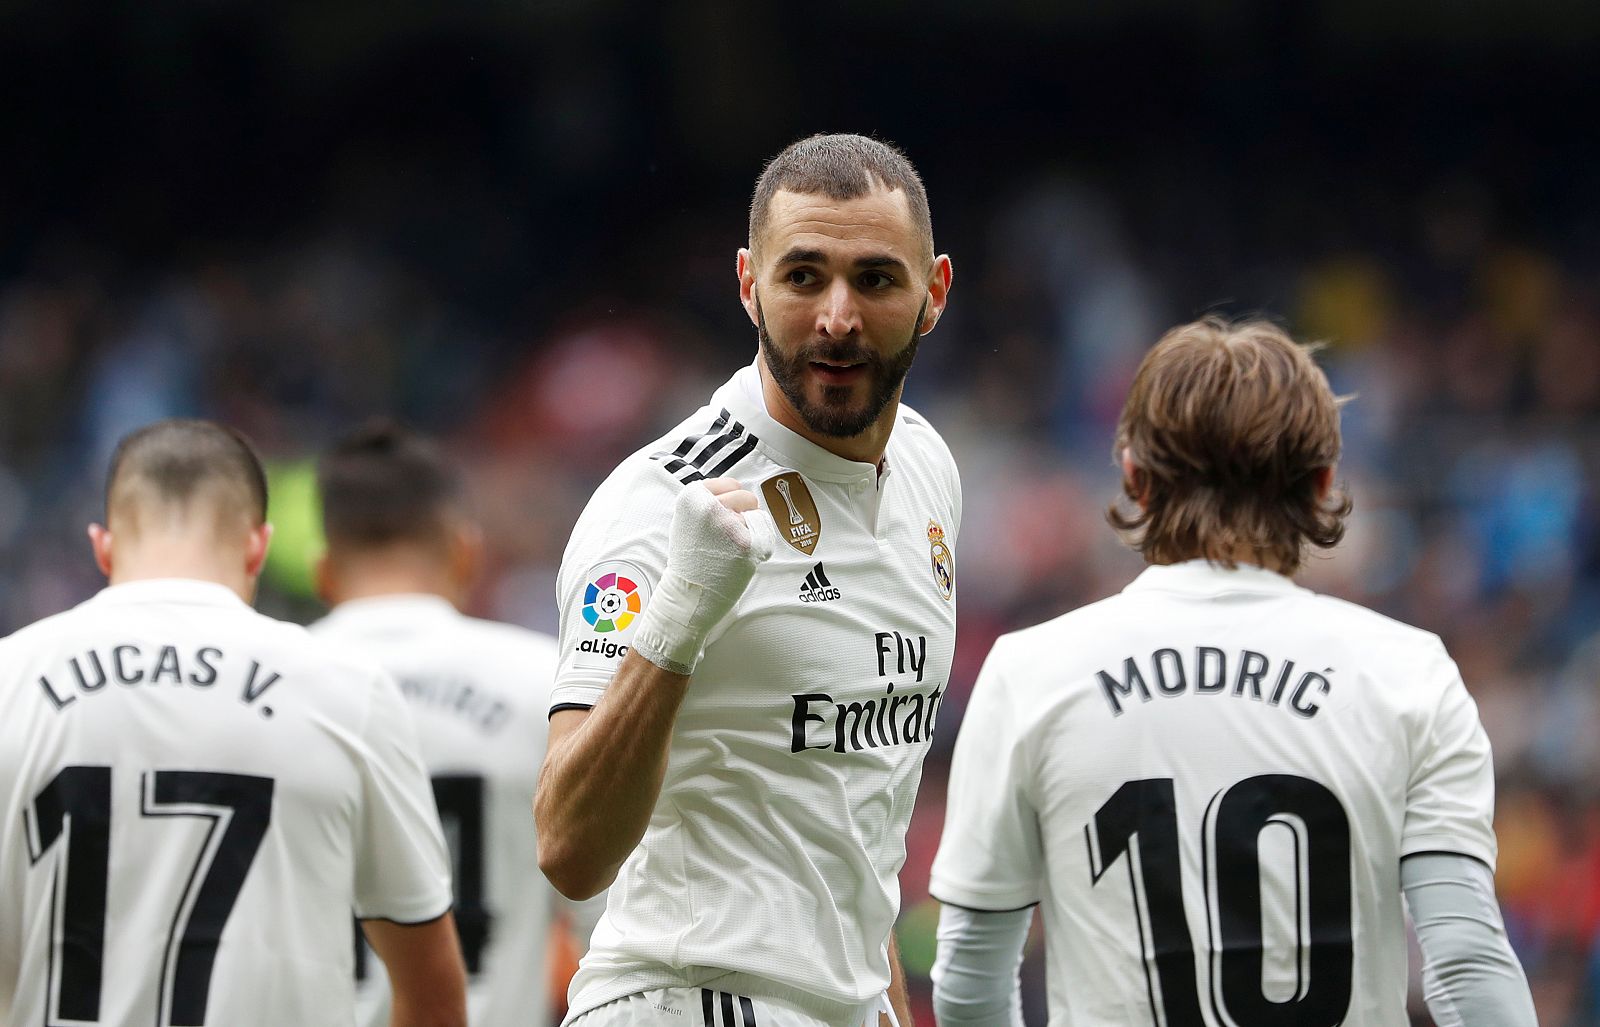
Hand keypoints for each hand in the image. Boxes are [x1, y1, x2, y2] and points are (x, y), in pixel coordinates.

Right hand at [631, 477, 772, 674]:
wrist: (689, 593)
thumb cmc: (691, 557)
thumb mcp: (687, 518)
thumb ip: (707, 500)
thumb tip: (735, 487)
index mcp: (692, 496)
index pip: (730, 484)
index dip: (730, 502)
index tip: (719, 518)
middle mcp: (710, 507)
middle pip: (746, 496)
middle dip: (742, 513)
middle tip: (726, 535)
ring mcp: (729, 526)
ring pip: (756, 514)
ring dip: (748, 529)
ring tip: (729, 547)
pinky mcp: (746, 546)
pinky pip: (765, 531)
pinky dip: (759, 542)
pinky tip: (741, 555)